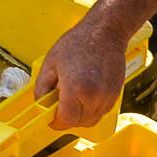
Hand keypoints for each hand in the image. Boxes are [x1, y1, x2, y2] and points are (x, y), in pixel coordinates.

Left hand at [33, 17, 130, 131]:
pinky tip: (85, 94)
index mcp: (76, 90)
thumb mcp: (50, 64)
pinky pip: (100, 112)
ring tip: (73, 98)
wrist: (105, 33)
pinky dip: (91, 110)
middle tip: (59, 106)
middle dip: (66, 119)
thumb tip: (41, 105)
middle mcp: (94, 97)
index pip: (65, 121)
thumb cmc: (78, 43)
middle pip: (78, 123)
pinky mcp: (116, 95)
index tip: (51, 118)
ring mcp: (107, 97)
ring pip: (91, 121)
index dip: (55, 122)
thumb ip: (42, 88)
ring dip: (80, 116)